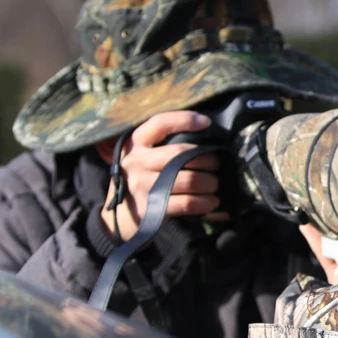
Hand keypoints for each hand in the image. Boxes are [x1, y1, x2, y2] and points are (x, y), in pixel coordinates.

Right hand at [99, 111, 221, 240]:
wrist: (119, 218)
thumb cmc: (141, 180)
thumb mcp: (142, 157)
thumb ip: (163, 145)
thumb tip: (204, 135)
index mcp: (134, 144)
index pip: (160, 123)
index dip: (185, 120)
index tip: (207, 123)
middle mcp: (135, 162)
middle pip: (180, 154)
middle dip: (207, 158)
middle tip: (217, 164)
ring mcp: (141, 186)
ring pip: (189, 179)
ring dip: (210, 182)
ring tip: (214, 183)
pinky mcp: (151, 209)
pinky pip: (187, 202)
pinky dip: (206, 201)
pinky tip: (212, 201)